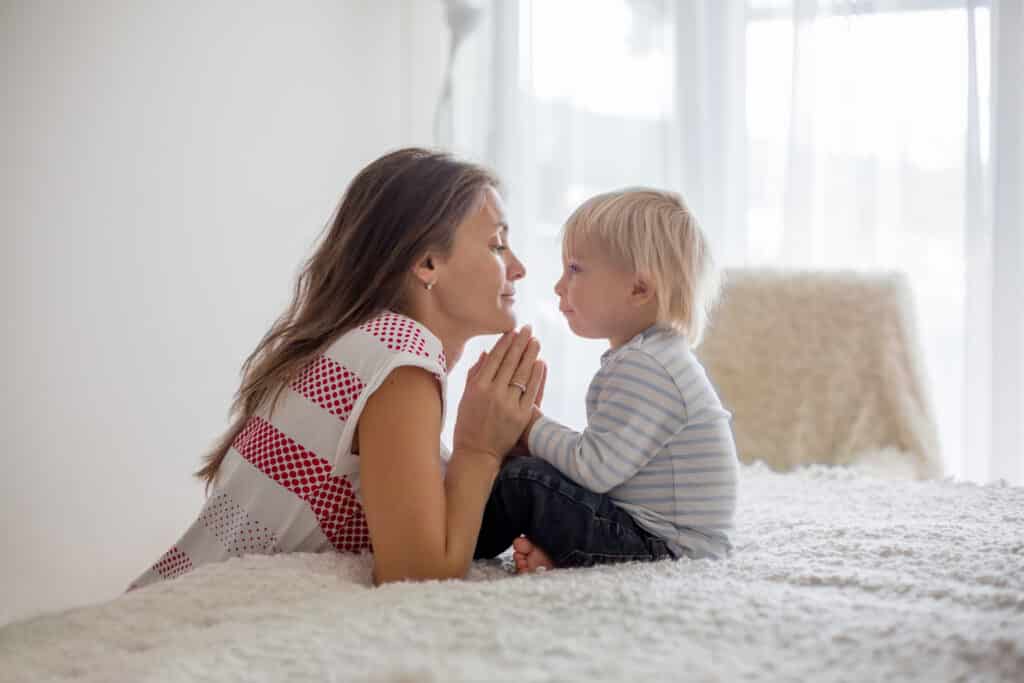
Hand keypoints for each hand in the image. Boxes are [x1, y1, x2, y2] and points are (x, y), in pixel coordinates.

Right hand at [453, 326, 544, 462]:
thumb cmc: (467, 424)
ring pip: (522, 373)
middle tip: (528, 329)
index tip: (512, 331)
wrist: (477, 452)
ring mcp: (508, 404)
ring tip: (536, 341)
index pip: (494, 359)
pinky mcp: (521, 415)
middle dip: (520, 343)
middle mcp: (493, 393)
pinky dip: (536, 376)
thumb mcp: (465, 397)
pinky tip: (540, 363)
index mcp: (477, 386)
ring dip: (530, 355)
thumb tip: (487, 354)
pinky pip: (531, 390)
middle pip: (510, 362)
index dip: (505, 343)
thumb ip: (475, 374)